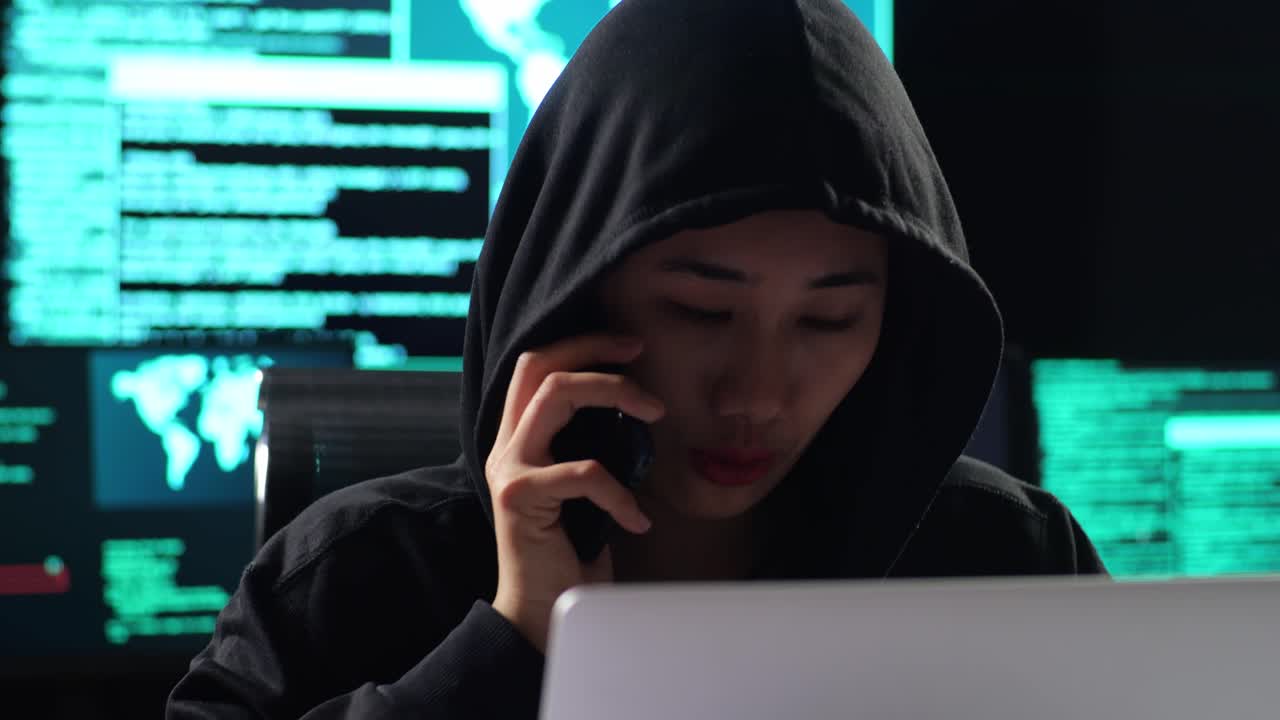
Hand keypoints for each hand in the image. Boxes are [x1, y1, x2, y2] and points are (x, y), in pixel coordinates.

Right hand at [485, 334, 664, 652]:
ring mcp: (511, 469)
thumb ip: (591, 445)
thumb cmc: (571, 552)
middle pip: (542, 367)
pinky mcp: (522, 498)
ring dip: (614, 392)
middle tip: (641, 355)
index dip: (582, 345)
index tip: (630, 345)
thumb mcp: (583, 488)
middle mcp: (507, 446)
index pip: (537, 367)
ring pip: (556, 396)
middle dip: (595, 351)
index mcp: (519, 439)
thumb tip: (637, 409)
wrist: (542, 614)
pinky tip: (638, 520)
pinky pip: (584, 471)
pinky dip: (621, 493)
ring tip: (655, 414)